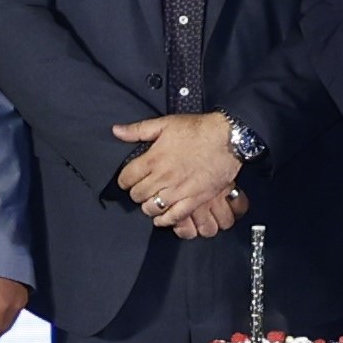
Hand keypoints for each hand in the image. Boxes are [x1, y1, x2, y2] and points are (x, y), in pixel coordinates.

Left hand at [112, 115, 244, 235]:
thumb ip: (138, 129)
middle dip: (135, 193)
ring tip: (151, 201)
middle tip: (140, 189)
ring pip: (152, 207)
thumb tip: (116, 131)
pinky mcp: (194, 199)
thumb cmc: (197, 129)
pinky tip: (162, 217)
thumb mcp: (165, 123)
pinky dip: (164, 219)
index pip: (127, 177)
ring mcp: (179, 190)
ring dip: (148, 206)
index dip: (124, 180)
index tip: (128, 180)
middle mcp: (163, 177)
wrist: (227, 139)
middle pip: (137, 195)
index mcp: (153, 158)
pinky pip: (174, 217)